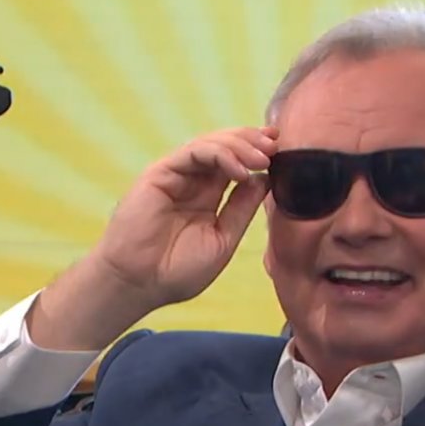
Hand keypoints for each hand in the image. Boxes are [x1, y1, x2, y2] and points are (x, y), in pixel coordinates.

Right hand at [28, 127, 275, 351]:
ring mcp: (176, 174)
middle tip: (278, 146)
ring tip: (263, 157)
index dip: (259, 153)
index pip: (236, 163)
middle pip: (227, 146)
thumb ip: (241, 209)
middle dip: (254, 141)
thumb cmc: (177, 270)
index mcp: (208, 195)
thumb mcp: (223, 238)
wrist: (140, 284)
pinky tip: (240, 170)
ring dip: (241, 145)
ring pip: (212, 144)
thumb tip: (265, 180)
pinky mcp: (161, 172)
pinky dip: (220, 155)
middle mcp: (193, 180)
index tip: (284, 152)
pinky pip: (194, 153)